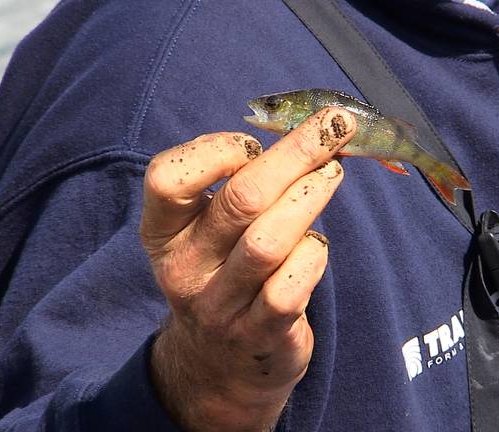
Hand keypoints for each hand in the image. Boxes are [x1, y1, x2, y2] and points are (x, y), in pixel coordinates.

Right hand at [140, 108, 355, 430]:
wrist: (220, 364)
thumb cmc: (224, 274)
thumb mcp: (209, 233)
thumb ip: (240, 187)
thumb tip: (308, 134)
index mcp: (164, 233)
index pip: (166, 179)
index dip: (215, 149)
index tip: (253, 142)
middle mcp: (184, 269)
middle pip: (239, 200)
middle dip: (294, 153)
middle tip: (335, 126)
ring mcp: (220, 306)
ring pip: (269, 241)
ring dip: (311, 197)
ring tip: (333, 173)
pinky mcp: (260, 333)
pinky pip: (292, 286)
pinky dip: (313, 253)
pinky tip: (317, 242)